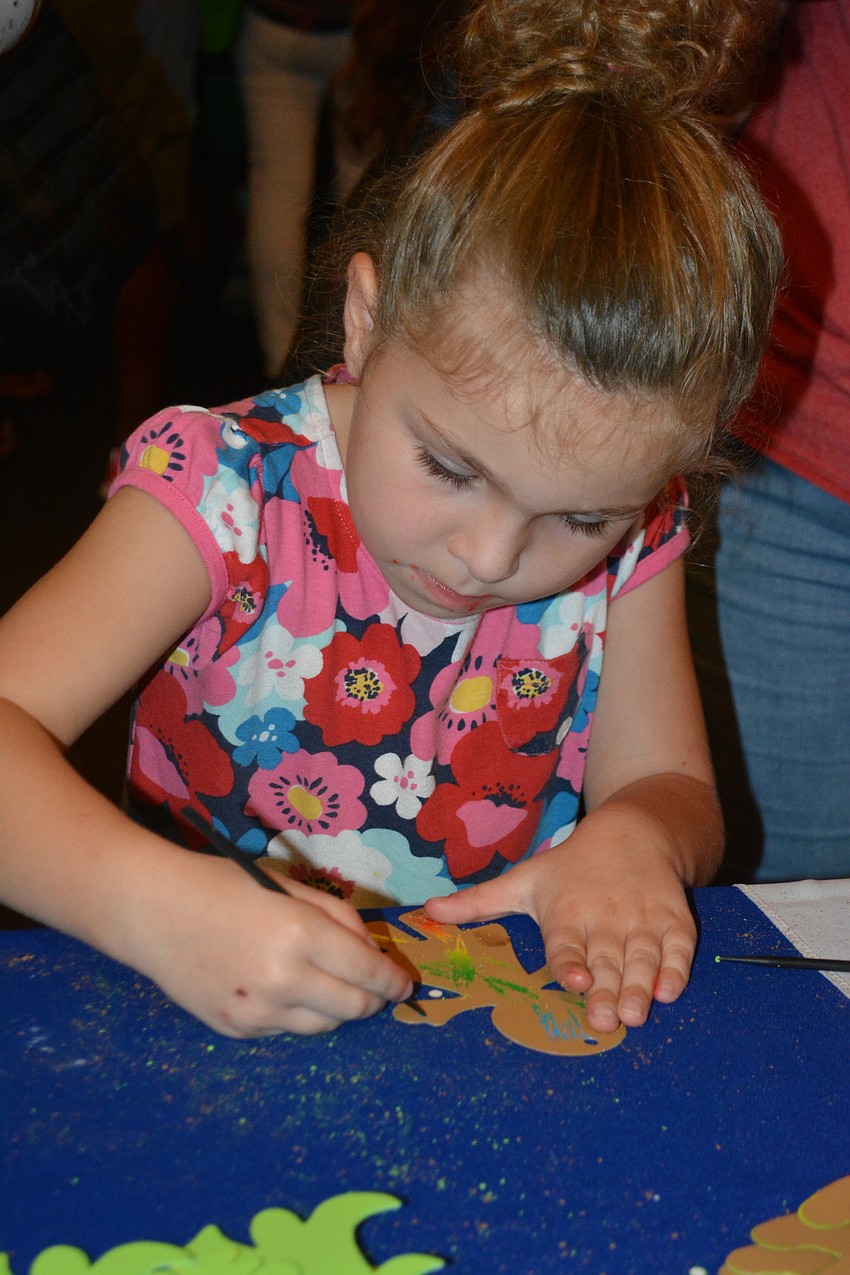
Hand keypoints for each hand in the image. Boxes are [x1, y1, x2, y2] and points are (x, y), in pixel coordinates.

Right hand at [120, 851, 412, 1037]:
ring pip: (323, 1027)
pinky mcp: (236, 1030)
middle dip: (373, 1001)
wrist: (152, 911)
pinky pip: (285, 1030)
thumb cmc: (222, 885)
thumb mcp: (287, 887)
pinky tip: (283, 988)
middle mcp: (283, 980)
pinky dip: (297, 1014)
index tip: (404, 985)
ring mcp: (257, 1011)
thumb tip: (370, 950)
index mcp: (300, 934)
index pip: (368, 972)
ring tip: (329, 986)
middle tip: (376, 990)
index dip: (393, 982)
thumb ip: (336, 916)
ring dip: (337, 1010)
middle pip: (354, 1009)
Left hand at [424, 806, 696, 1035]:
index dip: (569, 962)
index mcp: (564, 911)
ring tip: (635, 1014)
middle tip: (605, 1020)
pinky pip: (677, 947)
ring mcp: (641, 919)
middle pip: (605, 958)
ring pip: (641, 957)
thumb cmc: (571, 867)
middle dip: (606, 989)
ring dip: (639, 986)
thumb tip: (427, 910)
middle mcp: (604, 917)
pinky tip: (669, 991)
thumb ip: (478, 903)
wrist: (634, 832)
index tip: (574, 980)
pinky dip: (675, 969)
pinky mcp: (672, 919)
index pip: (564, 942)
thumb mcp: (524, 880)